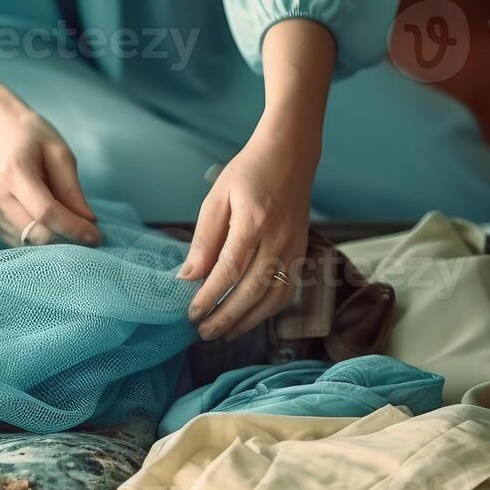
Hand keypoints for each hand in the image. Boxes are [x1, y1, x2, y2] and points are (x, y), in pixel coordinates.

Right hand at [0, 109, 101, 246]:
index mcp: (13, 173)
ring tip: (71, 225)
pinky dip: (42, 240)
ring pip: (28, 243)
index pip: (46, 212)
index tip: (97, 236)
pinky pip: (21, 242)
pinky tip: (52, 224)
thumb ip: (71, 188)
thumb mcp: (59, 152)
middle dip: (66, 240)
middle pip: (35, 234)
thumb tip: (88, 221)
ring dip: (55, 242)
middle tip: (89, 235)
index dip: (73, 228)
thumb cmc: (31, 138)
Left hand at [178, 116, 315, 339]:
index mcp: (254, 221)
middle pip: (252, 290)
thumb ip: (204, 239)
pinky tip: (249, 317)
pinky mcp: (301, 252)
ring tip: (223, 333)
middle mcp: (278, 238)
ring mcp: (294, 247)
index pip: (229, 270)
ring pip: (273, 297)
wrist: (290, 156)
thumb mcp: (217, 198)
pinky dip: (267, 310)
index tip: (191, 313)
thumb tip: (188, 276)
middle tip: (203, 332)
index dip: (209, 296)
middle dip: (226, 316)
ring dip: (247, 320)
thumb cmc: (248, 173)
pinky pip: (287, 290)